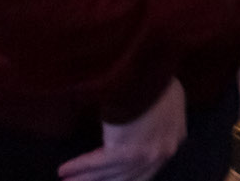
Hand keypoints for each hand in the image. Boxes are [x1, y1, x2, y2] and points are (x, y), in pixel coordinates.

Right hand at [56, 79, 183, 180]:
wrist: (150, 69)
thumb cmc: (155, 73)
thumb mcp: (164, 95)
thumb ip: (155, 115)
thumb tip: (139, 121)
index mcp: (175, 134)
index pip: (151, 162)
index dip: (128, 172)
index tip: (109, 176)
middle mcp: (164, 149)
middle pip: (131, 175)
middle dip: (105, 180)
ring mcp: (146, 153)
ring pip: (113, 173)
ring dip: (87, 178)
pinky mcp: (125, 151)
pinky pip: (97, 163)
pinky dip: (79, 166)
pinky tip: (64, 170)